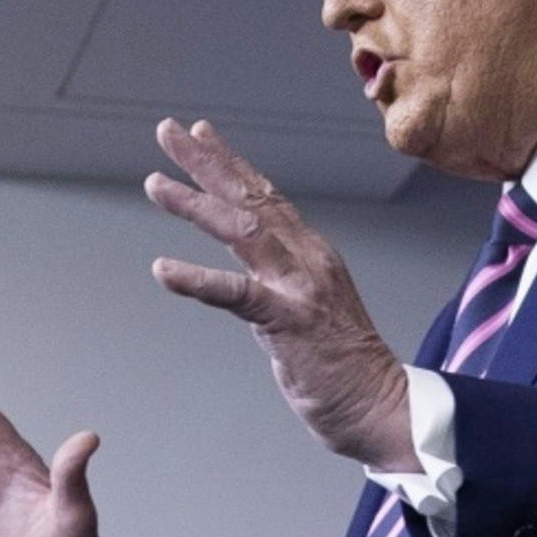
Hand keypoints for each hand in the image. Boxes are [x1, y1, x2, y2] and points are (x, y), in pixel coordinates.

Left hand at [144, 119, 417, 472]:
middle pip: (250, 197)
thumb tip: (253, 274)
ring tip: (155, 184)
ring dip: (195, 204)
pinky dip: (196, 279)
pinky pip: (235, 294)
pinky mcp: (288, 322)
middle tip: (167, 130)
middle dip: (205, 161)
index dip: (231, 162)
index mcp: (311, 252)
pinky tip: (163, 269)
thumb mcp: (312, 307)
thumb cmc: (343, 366)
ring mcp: (299, 287)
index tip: (200, 133)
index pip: (267, 196)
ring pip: (242, 231)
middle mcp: (307, 258)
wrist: (381, 406)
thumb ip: (284, 281)